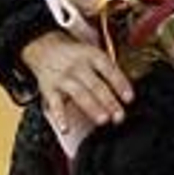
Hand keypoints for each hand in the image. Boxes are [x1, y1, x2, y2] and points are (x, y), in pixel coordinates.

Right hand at [20, 30, 134, 129]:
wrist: (44, 46)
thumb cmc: (74, 55)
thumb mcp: (92, 54)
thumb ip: (107, 71)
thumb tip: (124, 92)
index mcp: (91, 56)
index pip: (109, 69)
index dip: (120, 83)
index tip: (129, 98)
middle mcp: (78, 66)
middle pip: (96, 84)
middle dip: (109, 101)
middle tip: (119, 116)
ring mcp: (63, 78)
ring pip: (79, 94)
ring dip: (92, 107)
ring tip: (103, 120)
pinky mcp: (49, 89)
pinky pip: (55, 104)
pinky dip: (60, 117)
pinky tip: (66, 128)